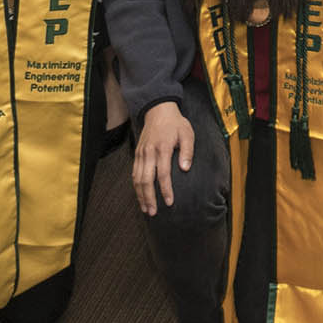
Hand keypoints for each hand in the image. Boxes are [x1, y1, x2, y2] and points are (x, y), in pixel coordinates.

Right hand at [131, 100, 194, 216]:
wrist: (158, 110)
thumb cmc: (176, 124)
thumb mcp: (187, 133)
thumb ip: (187, 151)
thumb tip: (185, 169)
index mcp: (162, 148)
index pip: (163, 173)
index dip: (166, 189)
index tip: (169, 202)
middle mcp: (149, 152)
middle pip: (146, 180)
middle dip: (149, 198)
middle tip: (153, 212)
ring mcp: (141, 153)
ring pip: (137, 178)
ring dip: (140, 195)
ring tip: (146, 209)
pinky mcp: (137, 154)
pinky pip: (134, 173)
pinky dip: (136, 186)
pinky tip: (140, 196)